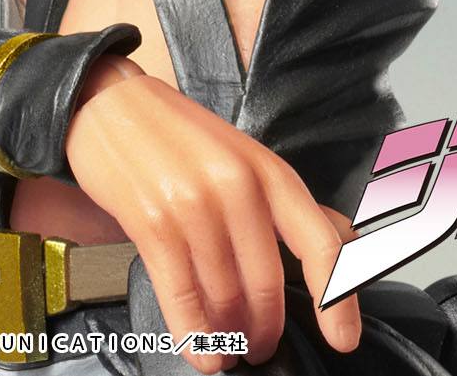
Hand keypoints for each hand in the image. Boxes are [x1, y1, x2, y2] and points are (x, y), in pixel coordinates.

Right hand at [65, 71, 360, 370]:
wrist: (112, 107)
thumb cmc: (181, 136)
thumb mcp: (244, 157)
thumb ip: (288, 204)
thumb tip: (342, 245)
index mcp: (268, 170)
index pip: (320, 242)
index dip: (338, 298)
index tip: (344, 338)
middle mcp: (237, 186)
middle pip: (268, 283)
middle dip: (267, 329)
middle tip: (262, 346)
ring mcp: (194, 205)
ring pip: (225, 297)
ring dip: (230, 335)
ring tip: (229, 346)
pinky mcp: (154, 223)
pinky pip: (183, 297)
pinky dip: (196, 335)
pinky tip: (202, 350)